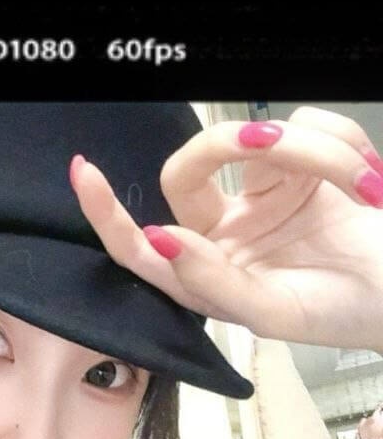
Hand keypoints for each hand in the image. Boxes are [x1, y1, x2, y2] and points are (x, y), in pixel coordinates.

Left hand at [69, 107, 382, 352]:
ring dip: (315, 153)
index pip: (140, 244)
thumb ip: (213, 283)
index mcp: (207, 277)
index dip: (107, 213)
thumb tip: (161, 239)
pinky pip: (307, 124)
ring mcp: (264, 195)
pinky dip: (342, 146)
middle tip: (268, 144)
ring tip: (362, 187)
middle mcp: (227, 233)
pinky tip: (367, 181)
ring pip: (257, 139)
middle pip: (189, 170)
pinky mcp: (305, 166)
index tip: (84, 175)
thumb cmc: (345, 314)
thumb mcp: (273, 313)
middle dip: (222, 147)